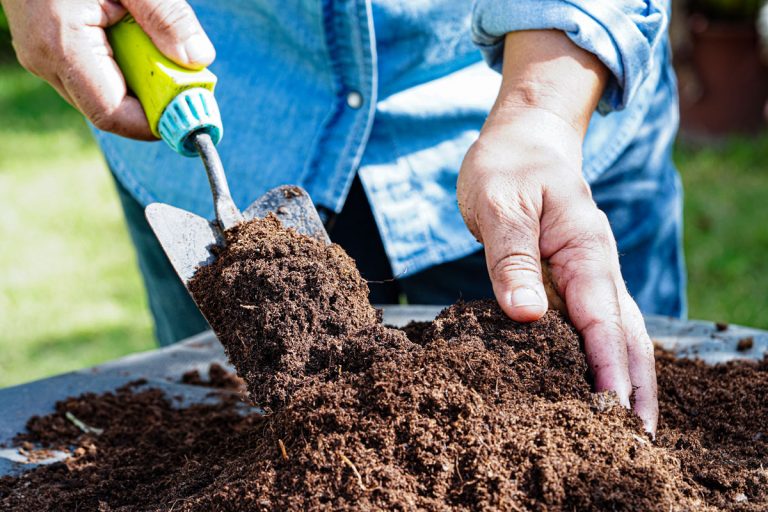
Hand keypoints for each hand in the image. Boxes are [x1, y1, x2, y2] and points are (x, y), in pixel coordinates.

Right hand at [1, 0, 214, 138]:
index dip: (154, 123)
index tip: (191, 114)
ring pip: (100, 94)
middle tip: (185, 80)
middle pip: (109, 109)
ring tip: (157, 49)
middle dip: (151, 101)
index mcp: (63, 45)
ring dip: (137, 81)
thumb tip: (198, 59)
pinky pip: (91, 75)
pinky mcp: (48, 50)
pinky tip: (133, 38)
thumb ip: (166, 17)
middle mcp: (46, 61)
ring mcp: (43, 57)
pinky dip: (121, 66)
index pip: (112, 114)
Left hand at [458, 31, 657, 433]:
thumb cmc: (509, 167)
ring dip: (631, 377)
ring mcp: (591, 273)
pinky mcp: (575, 278)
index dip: (607, 365)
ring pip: (621, 331)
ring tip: (633, 427)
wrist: (524, 140)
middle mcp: (597, 265)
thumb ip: (511, 258)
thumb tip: (525, 316)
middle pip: (626, 332)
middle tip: (637, 439)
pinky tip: (605, 385)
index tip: (612, 410)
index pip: (600, 316)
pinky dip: (609, 357)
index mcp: (584, 248)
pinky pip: (599, 323)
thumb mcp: (501, 205)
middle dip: (635, 385)